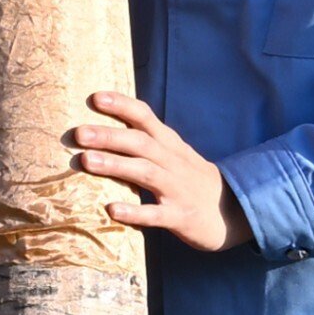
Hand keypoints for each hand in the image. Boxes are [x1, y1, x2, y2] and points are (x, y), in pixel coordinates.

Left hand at [69, 89, 242, 254]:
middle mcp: (174, 162)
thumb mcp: (174, 154)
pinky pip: (156, 214)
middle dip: (110, 136)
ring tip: (87, 161)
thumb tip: (104, 123)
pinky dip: (135, 212)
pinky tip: (112, 209)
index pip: (146, 118)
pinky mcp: (181, 217)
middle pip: (141, 143)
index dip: (123, 106)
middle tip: (78, 133)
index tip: (95, 97)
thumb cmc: (191, 180)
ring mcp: (179, 189)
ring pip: (146, 173)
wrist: (234, 213)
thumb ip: (146, 139)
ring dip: (116, 166)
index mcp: (170, 145)